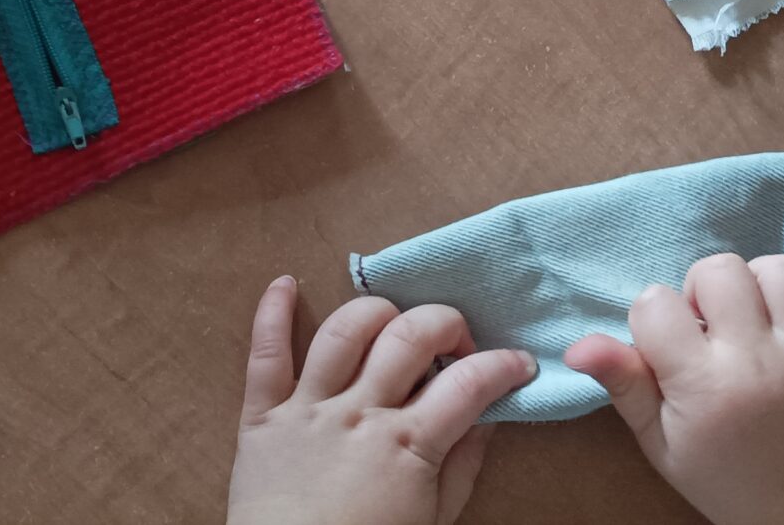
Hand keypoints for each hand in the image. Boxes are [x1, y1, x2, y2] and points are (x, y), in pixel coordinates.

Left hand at [228, 277, 534, 524]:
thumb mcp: (432, 524)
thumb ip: (460, 469)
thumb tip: (487, 419)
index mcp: (407, 444)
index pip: (469, 384)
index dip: (504, 366)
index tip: (519, 363)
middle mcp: (359, 413)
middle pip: (410, 336)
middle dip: (446, 324)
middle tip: (457, 343)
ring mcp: (308, 407)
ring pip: (344, 330)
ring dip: (378, 313)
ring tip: (394, 324)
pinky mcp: (263, 414)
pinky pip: (264, 353)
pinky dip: (271, 311)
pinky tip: (286, 282)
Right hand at [568, 254, 783, 524]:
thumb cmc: (722, 475)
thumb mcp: (661, 443)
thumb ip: (624, 386)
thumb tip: (577, 346)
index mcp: (704, 384)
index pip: (656, 305)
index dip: (652, 321)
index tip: (667, 350)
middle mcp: (757, 359)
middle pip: (718, 270)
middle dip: (702, 291)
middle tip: (708, 329)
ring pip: (775, 268)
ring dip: (754, 282)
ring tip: (749, 316)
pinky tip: (783, 313)